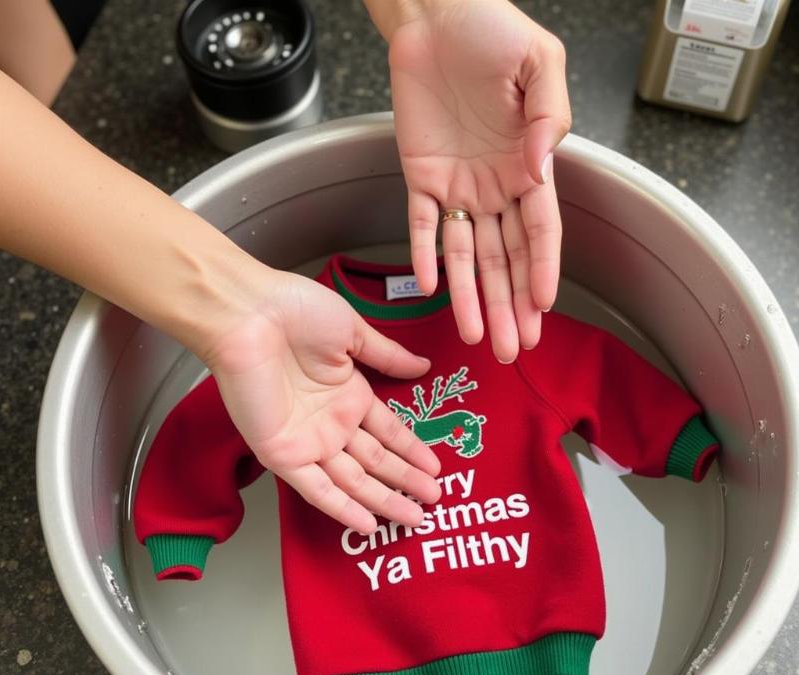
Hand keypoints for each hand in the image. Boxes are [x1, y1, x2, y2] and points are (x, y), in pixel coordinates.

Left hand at [202, 265, 442, 534]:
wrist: (249, 313)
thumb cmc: (296, 311)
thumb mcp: (352, 332)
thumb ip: (387, 357)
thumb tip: (423, 367)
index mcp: (349, 393)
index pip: (388, 431)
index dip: (411, 450)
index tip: (436, 468)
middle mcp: (331, 422)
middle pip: (375, 461)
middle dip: (405, 481)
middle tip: (434, 499)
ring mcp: (308, 440)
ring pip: (352, 480)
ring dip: (383, 500)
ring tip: (414, 518)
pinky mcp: (283, 453)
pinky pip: (316, 488)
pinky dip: (341, 508)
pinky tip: (367, 526)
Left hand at [383, 0, 570, 361]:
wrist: (436, 16)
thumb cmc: (491, 30)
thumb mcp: (540, 63)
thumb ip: (548, 118)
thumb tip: (540, 170)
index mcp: (527, 165)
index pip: (540, 232)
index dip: (543, 271)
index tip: (542, 308)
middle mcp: (495, 186)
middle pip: (505, 258)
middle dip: (509, 305)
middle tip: (511, 347)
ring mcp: (457, 186)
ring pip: (466, 255)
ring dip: (471, 297)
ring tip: (474, 335)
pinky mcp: (421, 177)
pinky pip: (421, 226)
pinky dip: (424, 256)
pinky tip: (432, 288)